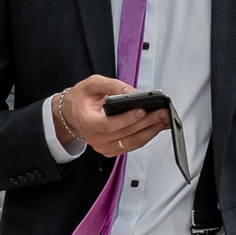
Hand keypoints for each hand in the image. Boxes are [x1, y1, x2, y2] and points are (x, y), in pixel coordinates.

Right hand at [52, 76, 173, 162]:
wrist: (72, 113)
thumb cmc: (82, 98)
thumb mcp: (92, 84)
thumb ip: (111, 85)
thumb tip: (131, 92)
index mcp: (87, 122)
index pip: (109, 125)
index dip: (127, 119)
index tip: (142, 110)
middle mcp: (95, 138)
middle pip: (125, 134)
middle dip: (147, 123)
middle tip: (162, 112)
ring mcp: (103, 147)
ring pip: (132, 143)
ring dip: (150, 131)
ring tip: (162, 119)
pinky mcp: (111, 150)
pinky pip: (131, 146)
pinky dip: (145, 137)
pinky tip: (154, 127)